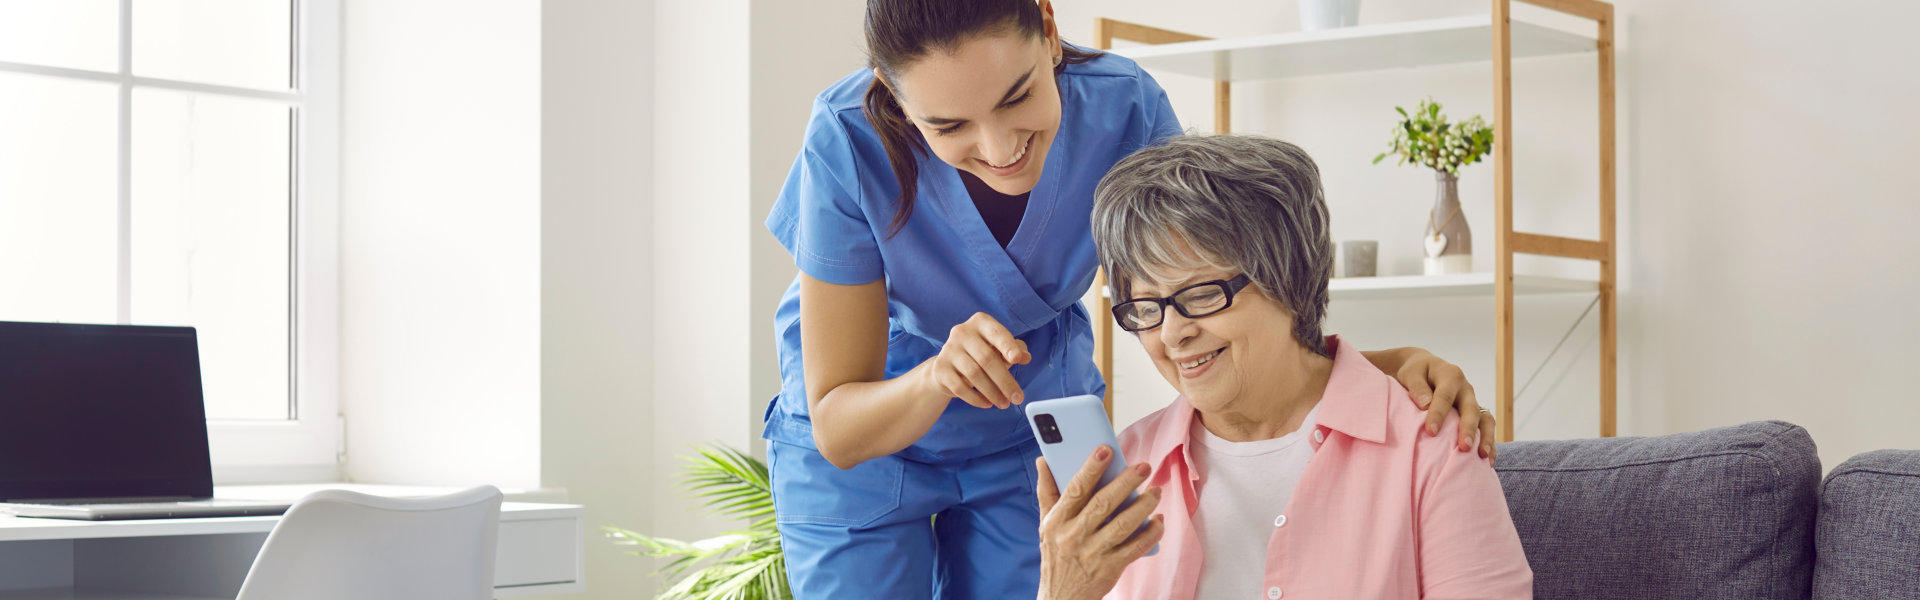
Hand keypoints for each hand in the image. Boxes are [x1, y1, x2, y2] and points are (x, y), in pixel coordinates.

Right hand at [923, 312, 1030, 408]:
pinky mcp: (940, 367)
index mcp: (980, 322)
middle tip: (1017, 398)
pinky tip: (987, 403)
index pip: (996, 333)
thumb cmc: (981, 354)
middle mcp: (962, 332)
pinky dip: (976, 398)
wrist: (949, 365)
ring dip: (992, 393)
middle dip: (1005, 381)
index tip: (1017, 359)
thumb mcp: (999, 348)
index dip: (1007, 346)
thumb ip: (1015, 350)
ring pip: (974, 374)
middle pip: (987, 358)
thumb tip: (1025, 357)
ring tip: (1004, 404)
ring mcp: (948, 349)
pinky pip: (960, 387)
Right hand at [1035, 447, 1163, 599]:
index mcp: (1057, 521)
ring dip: (1143, 506)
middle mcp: (1074, 536)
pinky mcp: (1111, 568)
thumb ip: (1047, 491)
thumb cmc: (1055, 555)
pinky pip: (1136, 548)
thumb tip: (1043, 460)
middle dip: (1125, 483)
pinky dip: (1150, 533)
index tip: (1105, 450)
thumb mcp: (1045, 524)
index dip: (1090, 469)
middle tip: (1143, 467)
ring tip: (1156, 490)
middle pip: (1103, 504)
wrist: (1060, 597)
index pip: (1075, 489)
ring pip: (1123, 525)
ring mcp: (1094, 553)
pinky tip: (1158, 520)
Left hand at [1392, 349, 1497, 459]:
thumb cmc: (1416, 373)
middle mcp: (1465, 389)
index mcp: (1450, 376)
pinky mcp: (1475, 415)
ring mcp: (1473, 402)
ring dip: (1485, 438)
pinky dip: (1489, 444)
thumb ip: (1416, 386)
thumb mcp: (1411, 374)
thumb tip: (1425, 404)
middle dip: (1468, 429)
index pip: (1444, 396)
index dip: (1438, 414)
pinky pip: (1487, 429)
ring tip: (1482, 456)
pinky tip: (1487, 461)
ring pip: (1485, 419)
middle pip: (1471, 409)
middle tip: (1463, 447)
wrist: (1425, 369)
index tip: (1431, 432)